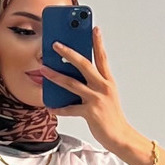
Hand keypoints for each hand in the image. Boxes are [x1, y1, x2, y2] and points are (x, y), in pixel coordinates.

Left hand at [47, 25, 134, 154]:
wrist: (120, 136)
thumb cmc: (111, 115)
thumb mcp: (106, 95)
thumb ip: (94, 84)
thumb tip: (74, 76)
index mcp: (108, 81)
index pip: (102, 58)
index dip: (98, 42)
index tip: (94, 28)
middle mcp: (103, 87)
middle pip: (84, 65)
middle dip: (69, 53)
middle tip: (56, 44)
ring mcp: (96, 99)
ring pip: (72, 84)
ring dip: (56, 76)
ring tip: (44, 70)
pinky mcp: (90, 112)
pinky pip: (70, 109)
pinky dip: (59, 108)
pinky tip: (50, 106)